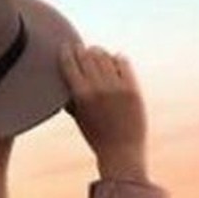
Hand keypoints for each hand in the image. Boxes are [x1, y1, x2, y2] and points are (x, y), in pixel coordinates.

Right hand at [60, 40, 148, 178]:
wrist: (122, 151)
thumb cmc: (96, 135)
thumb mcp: (77, 116)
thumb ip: (70, 97)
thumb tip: (65, 76)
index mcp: (81, 95)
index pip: (70, 64)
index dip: (66, 52)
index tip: (65, 46)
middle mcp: (99, 88)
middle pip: (87, 55)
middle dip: (82, 50)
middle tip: (80, 48)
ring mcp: (117, 87)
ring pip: (105, 56)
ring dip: (98, 53)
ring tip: (96, 53)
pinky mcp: (133, 88)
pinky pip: (123, 62)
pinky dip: (116, 59)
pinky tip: (114, 61)